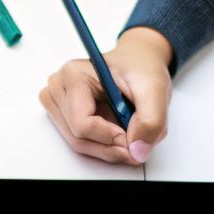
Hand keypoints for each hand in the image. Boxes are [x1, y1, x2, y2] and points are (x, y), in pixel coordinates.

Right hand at [40, 26, 173, 164]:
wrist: (138, 62)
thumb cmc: (141, 68)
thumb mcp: (156, 91)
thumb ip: (151, 122)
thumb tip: (137, 152)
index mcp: (74, 76)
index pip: (82, 125)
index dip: (111, 139)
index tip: (133, 139)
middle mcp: (58, 89)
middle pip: (79, 139)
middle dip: (111, 147)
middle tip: (136, 144)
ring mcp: (57, 103)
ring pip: (80, 144)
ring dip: (108, 147)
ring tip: (128, 130)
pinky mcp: (62, 115)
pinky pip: (81, 142)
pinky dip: (103, 144)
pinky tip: (117, 129)